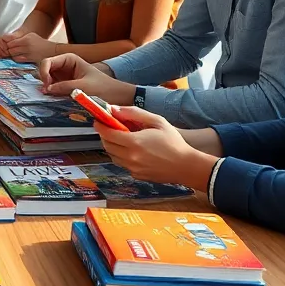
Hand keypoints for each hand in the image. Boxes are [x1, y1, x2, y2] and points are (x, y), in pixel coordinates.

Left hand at [0, 31, 57, 63]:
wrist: (50, 50)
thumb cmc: (39, 42)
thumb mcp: (30, 36)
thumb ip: (20, 38)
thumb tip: (9, 42)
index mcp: (26, 39)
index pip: (11, 43)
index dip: (8, 45)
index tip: (9, 46)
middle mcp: (27, 46)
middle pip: (11, 50)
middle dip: (9, 51)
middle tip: (10, 51)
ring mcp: (29, 54)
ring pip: (14, 56)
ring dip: (13, 56)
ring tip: (15, 54)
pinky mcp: (30, 60)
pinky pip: (19, 60)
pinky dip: (17, 59)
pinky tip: (19, 57)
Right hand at [40, 53, 135, 104]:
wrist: (117, 97)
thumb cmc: (104, 88)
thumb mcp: (84, 87)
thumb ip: (64, 87)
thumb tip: (46, 90)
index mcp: (69, 59)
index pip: (48, 61)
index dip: (43, 72)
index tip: (47, 85)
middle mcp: (65, 66)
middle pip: (45, 70)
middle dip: (43, 81)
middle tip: (46, 92)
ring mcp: (64, 77)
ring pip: (48, 80)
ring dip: (46, 88)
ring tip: (49, 97)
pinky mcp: (65, 87)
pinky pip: (53, 89)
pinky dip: (51, 94)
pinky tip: (53, 99)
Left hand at [96, 106, 217, 191]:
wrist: (186, 166)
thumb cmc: (174, 142)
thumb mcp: (157, 121)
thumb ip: (134, 113)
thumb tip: (115, 109)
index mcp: (134, 142)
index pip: (107, 134)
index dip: (100, 126)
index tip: (98, 120)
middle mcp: (130, 157)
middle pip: (107, 145)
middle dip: (104, 135)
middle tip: (109, 127)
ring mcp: (133, 168)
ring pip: (113, 156)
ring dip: (112, 146)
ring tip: (121, 138)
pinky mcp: (137, 175)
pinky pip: (122, 164)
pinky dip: (122, 156)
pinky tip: (132, 150)